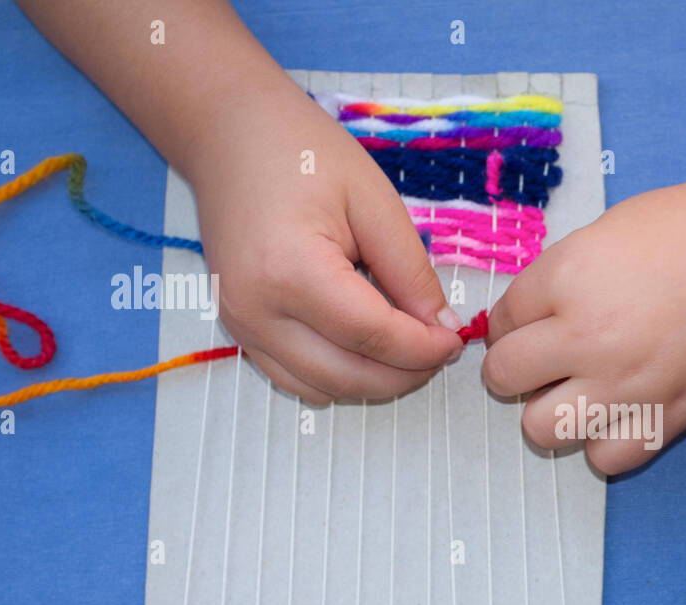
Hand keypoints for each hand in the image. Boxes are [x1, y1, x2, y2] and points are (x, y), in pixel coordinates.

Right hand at [186, 85, 462, 403]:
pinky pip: (297, 380)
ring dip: (375, 381)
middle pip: (350, 376)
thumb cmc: (301, 152)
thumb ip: (410, 271)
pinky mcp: (239, 330)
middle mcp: (256, 311)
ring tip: (410, 347)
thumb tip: (441, 327)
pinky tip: (369, 348)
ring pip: (324, 389)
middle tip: (442, 348)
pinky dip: (340, 376)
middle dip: (407, 373)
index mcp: (290, 271)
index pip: (373, 337)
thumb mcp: (374, 201)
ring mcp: (240, 326)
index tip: (456, 338)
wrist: (229, 134)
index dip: (424, 348)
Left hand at [482, 167, 685, 473]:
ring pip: (542, 429)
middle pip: (505, 377)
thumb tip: (529, 317)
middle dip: (517, 368)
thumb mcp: (609, 232)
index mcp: (568, 277)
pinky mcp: (668, 417)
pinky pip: (605, 458)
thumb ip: (561, 277)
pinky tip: (620, 413)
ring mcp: (627, 384)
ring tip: (579, 391)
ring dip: (551, 411)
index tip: (531, 323)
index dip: (511, 322)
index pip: (499, 321)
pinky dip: (604, 442)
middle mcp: (588, 335)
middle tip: (545, 359)